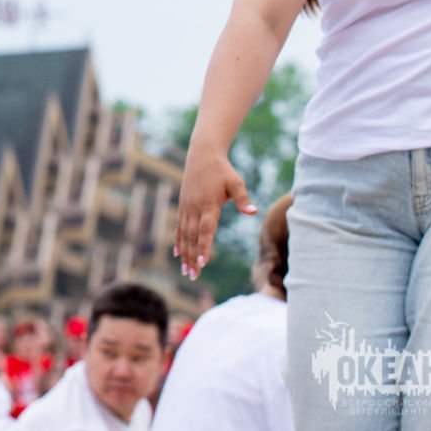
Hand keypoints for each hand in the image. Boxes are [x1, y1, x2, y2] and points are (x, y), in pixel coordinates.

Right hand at [174, 147, 256, 279]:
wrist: (202, 154)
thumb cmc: (222, 170)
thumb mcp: (236, 182)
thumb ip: (243, 199)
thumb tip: (253, 211)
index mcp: (208, 204)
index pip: (205, 230)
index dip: (204, 246)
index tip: (203, 263)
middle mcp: (194, 208)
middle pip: (192, 237)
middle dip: (192, 257)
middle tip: (193, 275)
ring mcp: (187, 207)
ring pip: (184, 234)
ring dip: (185, 253)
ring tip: (185, 270)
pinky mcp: (184, 205)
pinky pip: (179, 226)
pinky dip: (178, 240)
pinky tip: (177, 252)